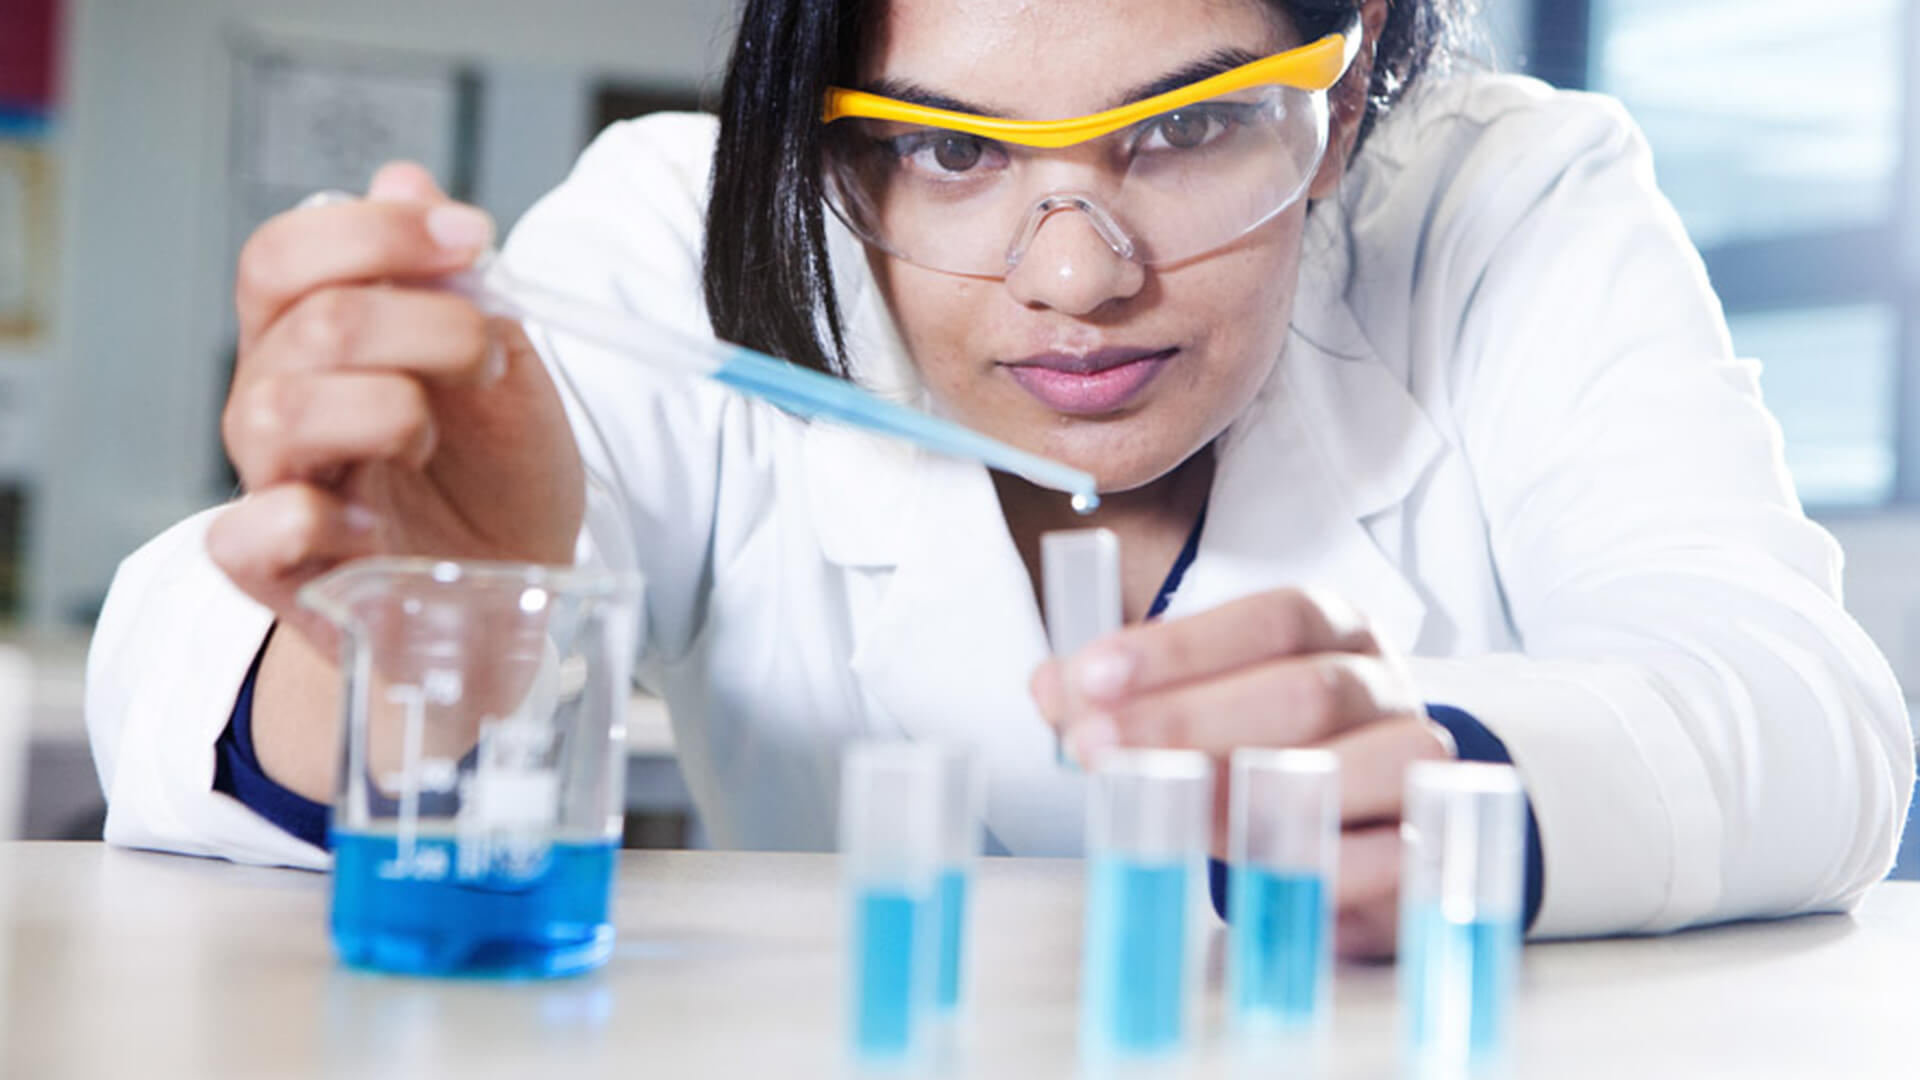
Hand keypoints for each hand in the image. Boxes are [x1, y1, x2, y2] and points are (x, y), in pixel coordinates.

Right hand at [208, 163, 585, 647]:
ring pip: (275, 412)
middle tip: (487, 361)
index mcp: (314, 340)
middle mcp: (277, 403)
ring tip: (432, 440)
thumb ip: (456, 285)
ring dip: (385, 410)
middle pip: (307, 323)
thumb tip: (405, 177)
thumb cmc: (498, 483)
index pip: (287, 253)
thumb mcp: (505, 372)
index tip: (473, 236)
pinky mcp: (276, 573)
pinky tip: (375, 526)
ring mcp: (271, 486)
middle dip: (425, 325)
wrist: (512, 599)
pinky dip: (313, 520)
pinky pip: (247, 534)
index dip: (375, 230)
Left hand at [1030, 587, 1452, 957]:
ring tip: (1169, 810)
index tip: (1093, 676)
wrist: (1363, 813)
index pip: (1269, 617)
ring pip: (1365, 764)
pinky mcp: (1427, 840)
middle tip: (1098, 747)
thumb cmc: (1262, 739)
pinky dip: (1316, 861)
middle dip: (1191, 721)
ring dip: (1254, 790)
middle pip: (1307, 690)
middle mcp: (1382, 682)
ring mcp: (1417, 759)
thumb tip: (1051, 687)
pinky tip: (1247, 868)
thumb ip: (1123, 691)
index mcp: (1328, 627)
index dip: (1180, 646)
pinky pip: (1388, 854)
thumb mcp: (1191, 698)